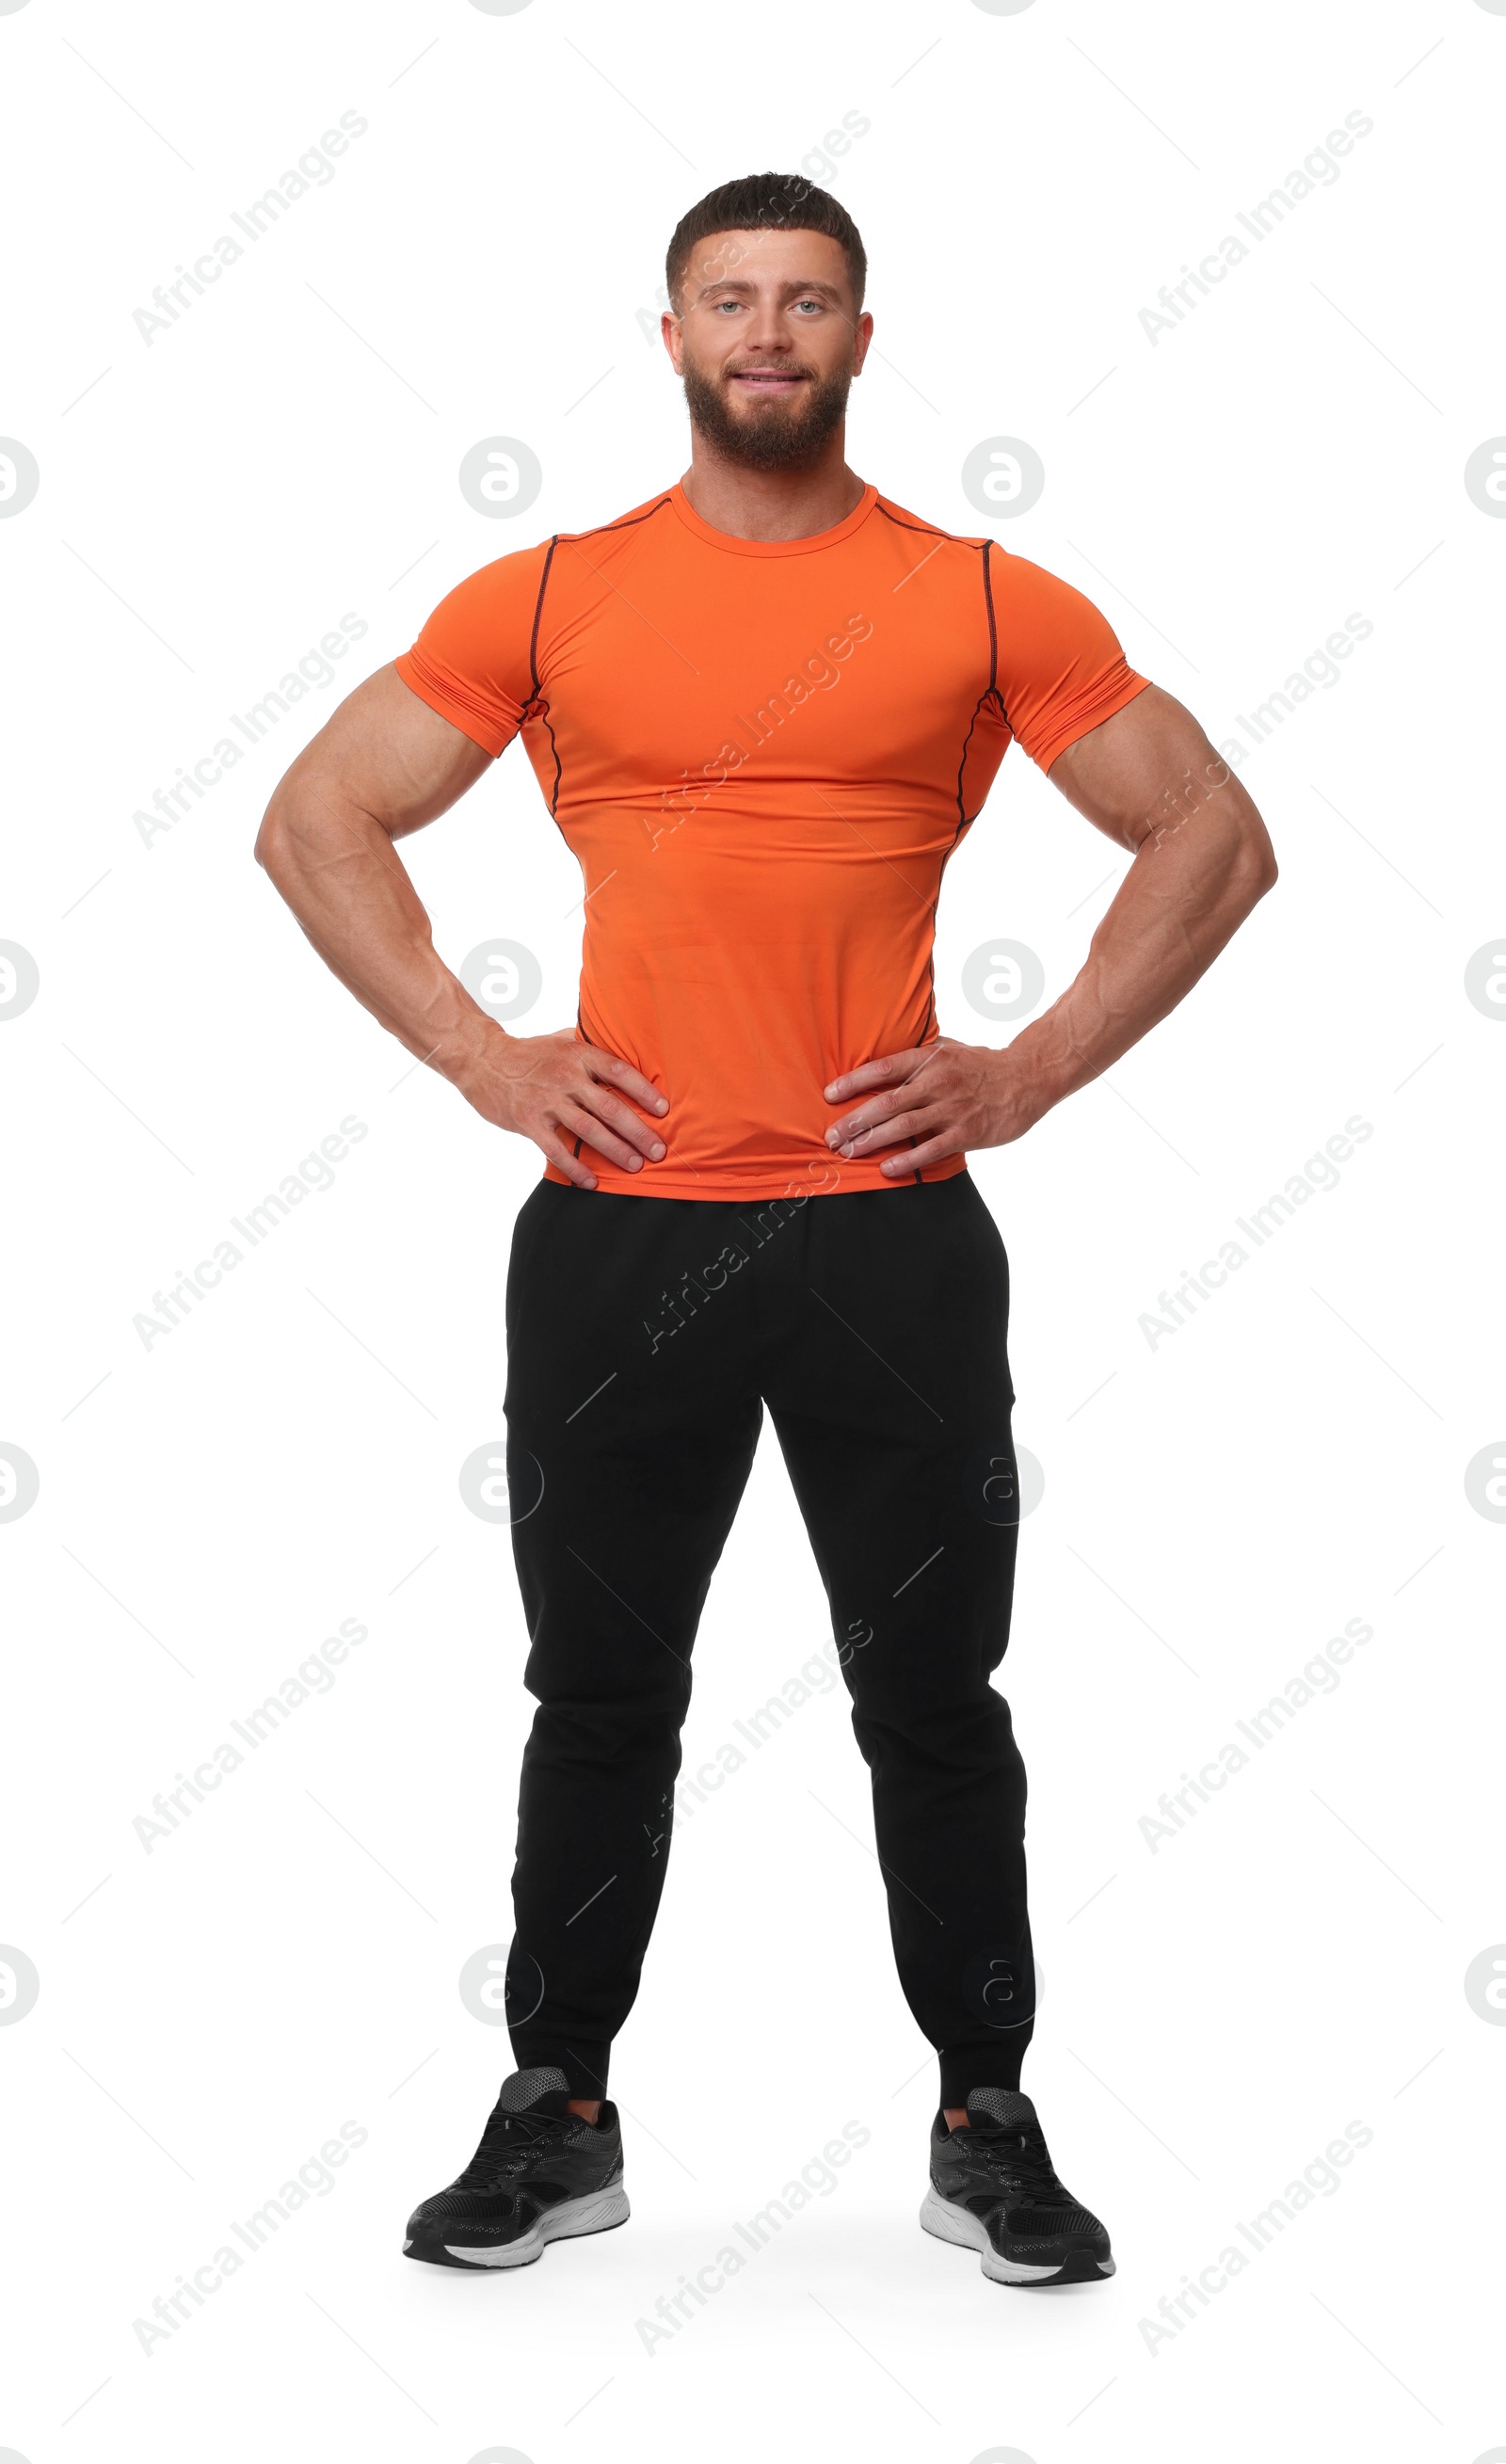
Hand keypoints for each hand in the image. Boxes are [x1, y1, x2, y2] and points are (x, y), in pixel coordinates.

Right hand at [457, 1025, 667, 1189]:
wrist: (482, 1060)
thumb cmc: (529, 1053)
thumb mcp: (561, 1040)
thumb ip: (590, 1048)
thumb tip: (625, 1050)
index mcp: (578, 1054)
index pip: (619, 1072)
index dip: (644, 1091)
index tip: (664, 1110)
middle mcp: (565, 1076)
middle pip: (610, 1107)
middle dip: (638, 1131)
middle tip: (658, 1150)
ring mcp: (546, 1100)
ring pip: (588, 1130)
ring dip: (615, 1150)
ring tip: (635, 1165)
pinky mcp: (528, 1121)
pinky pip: (557, 1150)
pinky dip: (575, 1168)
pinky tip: (591, 1182)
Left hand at [823, 1037, 1046, 1175]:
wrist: (1026, 1078)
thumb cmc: (981, 1065)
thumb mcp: (949, 1048)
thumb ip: (917, 1056)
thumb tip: (880, 1062)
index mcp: (930, 1059)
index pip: (884, 1069)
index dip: (853, 1081)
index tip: (829, 1095)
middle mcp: (938, 1082)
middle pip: (887, 1103)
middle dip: (855, 1120)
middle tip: (831, 1136)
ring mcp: (953, 1109)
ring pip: (904, 1127)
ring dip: (872, 1141)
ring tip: (849, 1152)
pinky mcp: (967, 1133)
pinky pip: (931, 1149)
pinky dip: (907, 1160)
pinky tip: (887, 1169)